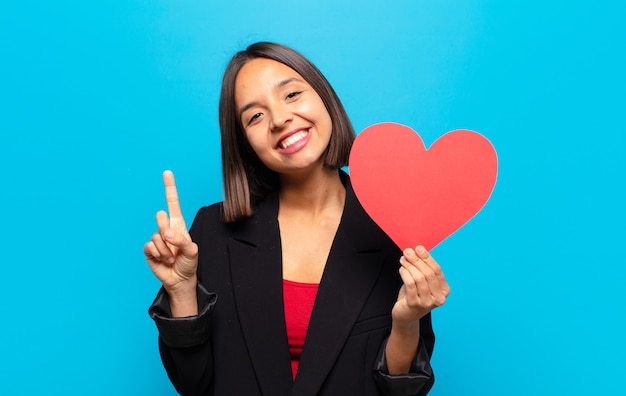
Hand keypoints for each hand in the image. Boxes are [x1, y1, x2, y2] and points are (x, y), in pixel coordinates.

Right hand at [144, 170, 198, 296]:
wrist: (180, 280)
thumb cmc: (189, 263)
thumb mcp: (192, 250)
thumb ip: (181, 240)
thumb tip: (166, 234)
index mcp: (178, 225)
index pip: (173, 203)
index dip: (169, 188)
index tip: (167, 173)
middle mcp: (166, 229)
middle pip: (160, 216)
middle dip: (167, 230)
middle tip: (173, 243)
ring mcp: (157, 239)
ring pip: (156, 235)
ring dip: (166, 249)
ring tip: (172, 257)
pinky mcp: (149, 250)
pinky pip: (150, 246)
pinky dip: (158, 254)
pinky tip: (164, 260)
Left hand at [392, 246, 449, 327]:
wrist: (406, 315)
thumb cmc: (415, 296)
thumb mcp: (423, 282)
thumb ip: (423, 269)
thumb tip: (417, 251)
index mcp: (444, 291)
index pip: (437, 270)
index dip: (427, 258)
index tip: (418, 248)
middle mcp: (439, 298)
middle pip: (428, 273)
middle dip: (417, 260)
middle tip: (408, 251)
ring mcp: (427, 303)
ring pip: (419, 278)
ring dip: (410, 265)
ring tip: (403, 259)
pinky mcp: (414, 304)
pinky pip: (410, 284)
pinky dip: (405, 274)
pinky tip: (402, 268)